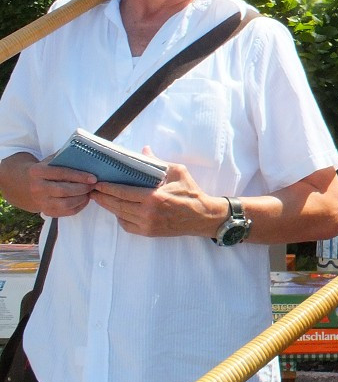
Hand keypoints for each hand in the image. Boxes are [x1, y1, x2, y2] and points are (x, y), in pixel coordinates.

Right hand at [25, 156, 95, 216]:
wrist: (27, 185)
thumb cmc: (46, 170)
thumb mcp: (51, 160)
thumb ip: (64, 157)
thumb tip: (86, 154)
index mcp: (38, 171)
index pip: (61, 173)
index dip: (79, 176)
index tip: (93, 178)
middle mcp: (37, 187)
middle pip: (63, 190)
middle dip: (82, 188)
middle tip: (93, 185)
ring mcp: (41, 201)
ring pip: (65, 204)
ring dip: (81, 198)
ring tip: (89, 192)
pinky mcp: (46, 211)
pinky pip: (66, 212)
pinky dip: (79, 207)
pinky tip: (84, 199)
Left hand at [90, 151, 218, 236]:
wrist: (202, 216)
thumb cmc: (191, 193)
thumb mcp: (178, 172)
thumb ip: (158, 162)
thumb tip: (144, 150)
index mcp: (154, 197)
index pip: (123, 192)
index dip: (107, 188)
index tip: (97, 183)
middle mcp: (147, 213)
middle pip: (117, 205)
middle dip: (102, 197)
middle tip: (92, 190)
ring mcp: (147, 224)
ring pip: (120, 215)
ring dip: (108, 207)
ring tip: (100, 198)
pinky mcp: (149, 232)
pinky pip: (127, 225)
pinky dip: (119, 217)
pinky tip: (117, 210)